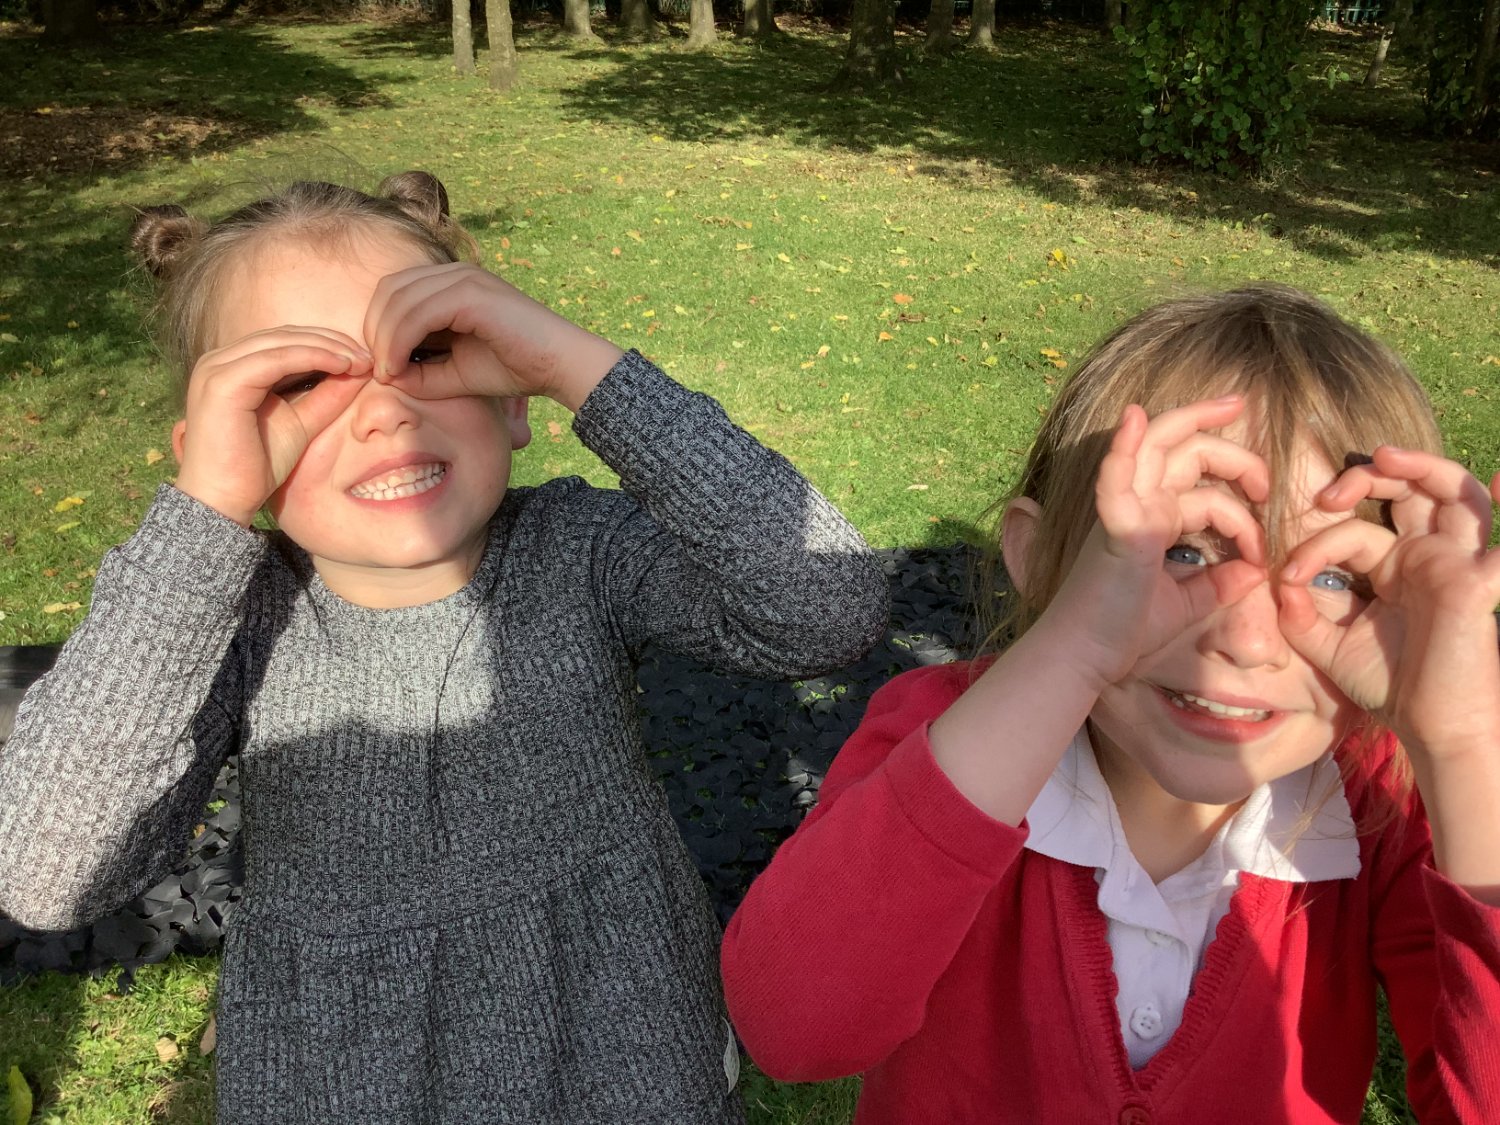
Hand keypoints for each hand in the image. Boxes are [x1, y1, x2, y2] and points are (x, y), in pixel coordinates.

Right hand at [174, 328, 370, 525]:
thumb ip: (325, 396)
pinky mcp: (222, 382)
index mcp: (231, 366)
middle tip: (369, 355)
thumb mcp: (301, 423)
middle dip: (331, 342)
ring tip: (362, 360)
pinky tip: (343, 365)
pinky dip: (313, 357)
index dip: (326, 344)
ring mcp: (217, 368)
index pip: (284, 341)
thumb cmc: (257, 467)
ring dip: (328, 347)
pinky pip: (276, 359)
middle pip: (285, 336)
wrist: (225, 500)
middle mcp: (219, 360)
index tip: (365, 358)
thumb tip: (359, 371)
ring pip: (283, 342)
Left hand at [361, 263, 623, 411]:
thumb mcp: (456, 373)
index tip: (385, 369)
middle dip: (375, 331)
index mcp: (451, 283)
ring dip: (384, 340)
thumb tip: (384, 373)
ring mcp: (463, 278)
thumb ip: (419, 371)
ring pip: (398, 299)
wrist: (560, 365)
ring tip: (390, 373)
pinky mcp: (471, 294)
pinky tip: (399, 368)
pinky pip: (418, 313)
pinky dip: (399, 341)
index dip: (378, 328)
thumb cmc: (515, 368)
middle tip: (382, 371)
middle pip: (389, 289)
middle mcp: (454, 273)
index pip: (394, 292)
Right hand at [1046, 395, 1268, 686]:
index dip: (1241, 513)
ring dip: (1197, 423)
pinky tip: (1133, 419)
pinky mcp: (1118, 529)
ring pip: (1159, 446)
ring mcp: (1125, 511)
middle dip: (1231, 449)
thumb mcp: (1185, 603)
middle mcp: (1137, 504)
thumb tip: (1254, 570)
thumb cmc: (1124, 631)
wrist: (1086, 657)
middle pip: (1182, 448)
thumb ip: (1218, 584)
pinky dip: (1123, 449)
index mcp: (1152, 518)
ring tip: (1237, 417)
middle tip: (1266, 481)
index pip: (1201, 487)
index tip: (1260, 553)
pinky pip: (1116, 480)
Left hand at [1278, 447, 1499, 760]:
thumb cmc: (1389, 684)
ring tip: (1384, 455)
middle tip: (1330, 492)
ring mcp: (1457, 565)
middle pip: (1414, 489)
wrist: (1430, 727)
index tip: (1287, 574)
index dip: (1317, 544)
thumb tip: (1277, 579)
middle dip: (1372, 475)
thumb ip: (1297, 614)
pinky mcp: (1477, 585)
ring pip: (1455, 494)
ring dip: (1424, 467)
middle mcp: (1428, 556)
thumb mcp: (1328, 646)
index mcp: (1395, 565)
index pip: (1355, 531)